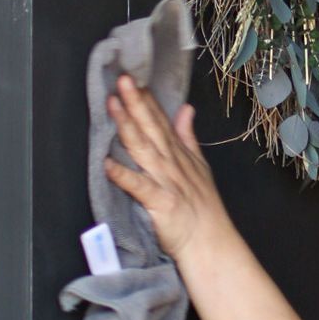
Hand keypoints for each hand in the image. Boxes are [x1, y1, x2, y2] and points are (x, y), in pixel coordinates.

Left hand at [104, 75, 229, 262]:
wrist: (211, 242)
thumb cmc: (203, 208)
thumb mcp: (200, 165)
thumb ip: (188, 136)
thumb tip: (185, 108)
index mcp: (179, 153)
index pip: (160, 120)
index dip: (146, 98)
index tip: (133, 77)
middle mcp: (171, 162)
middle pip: (151, 128)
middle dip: (136, 102)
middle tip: (123, 80)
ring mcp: (167, 181)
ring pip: (143, 148)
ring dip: (128, 126)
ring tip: (113, 106)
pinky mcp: (160, 203)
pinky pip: (139, 187)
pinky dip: (124, 175)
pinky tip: (107, 164)